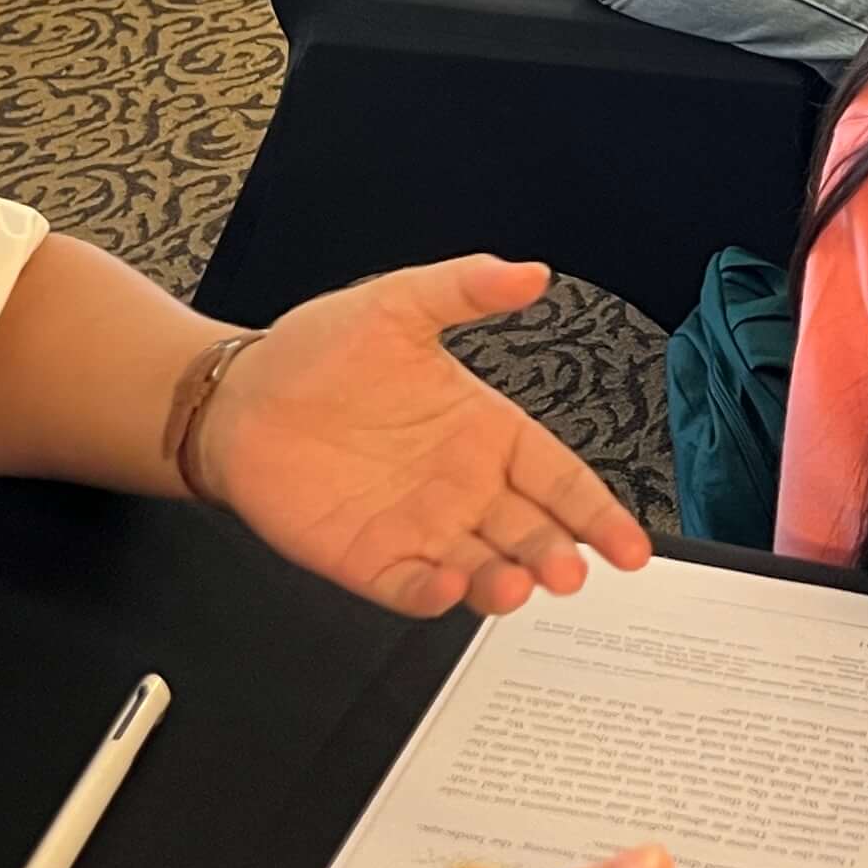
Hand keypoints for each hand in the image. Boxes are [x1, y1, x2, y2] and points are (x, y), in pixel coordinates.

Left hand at [198, 254, 651, 614]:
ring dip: (503, 584)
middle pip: (530, 533)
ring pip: (480, 569)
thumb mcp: (399, 304)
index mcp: (483, 431)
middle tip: (572, 572)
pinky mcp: (368, 559)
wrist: (238, 394)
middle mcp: (461, 487)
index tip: (629, 545)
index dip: (597, 512)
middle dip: (557, 557)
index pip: (558, 477)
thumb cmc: (318, 351)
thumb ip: (466, 289)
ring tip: (516, 585)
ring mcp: (418, 527)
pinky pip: (410, 587)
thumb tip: (532, 272)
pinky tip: (446, 588)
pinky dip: (432, 595)